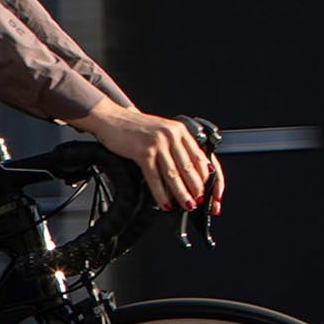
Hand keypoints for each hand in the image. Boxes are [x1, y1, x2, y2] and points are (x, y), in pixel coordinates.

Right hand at [68, 103, 225, 213]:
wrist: (111, 118)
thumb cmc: (136, 128)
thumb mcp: (162, 133)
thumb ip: (176, 148)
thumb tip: (189, 174)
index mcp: (181, 131)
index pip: (202, 157)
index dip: (210, 177)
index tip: (212, 190)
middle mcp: (172, 135)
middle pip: (190, 167)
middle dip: (197, 188)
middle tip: (200, 201)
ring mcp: (158, 143)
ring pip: (174, 174)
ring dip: (182, 193)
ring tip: (187, 205)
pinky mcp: (143, 151)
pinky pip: (155, 177)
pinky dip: (161, 193)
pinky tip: (165, 202)